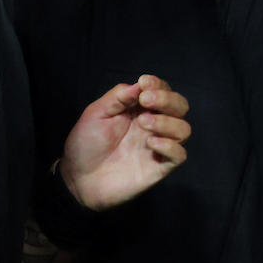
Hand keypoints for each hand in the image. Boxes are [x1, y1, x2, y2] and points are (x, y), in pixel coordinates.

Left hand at [59, 74, 190, 211]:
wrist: (78, 180)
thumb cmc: (86, 144)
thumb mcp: (97, 113)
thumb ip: (118, 97)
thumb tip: (140, 85)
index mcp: (140, 110)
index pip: (163, 91)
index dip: (159, 85)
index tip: (144, 83)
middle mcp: (155, 126)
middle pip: (180, 107)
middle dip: (168, 99)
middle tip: (146, 101)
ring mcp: (158, 148)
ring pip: (184, 130)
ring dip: (168, 122)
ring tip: (144, 123)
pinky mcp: (159, 169)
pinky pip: (179, 156)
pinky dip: (170, 146)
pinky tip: (151, 143)